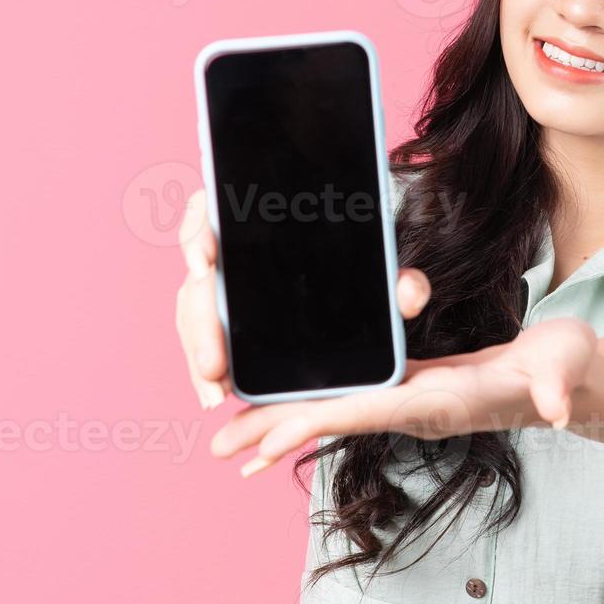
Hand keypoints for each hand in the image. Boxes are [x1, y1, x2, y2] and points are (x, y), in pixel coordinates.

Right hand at [173, 188, 432, 409]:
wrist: (347, 278)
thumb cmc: (358, 265)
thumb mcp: (384, 274)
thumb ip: (402, 281)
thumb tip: (411, 297)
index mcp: (253, 219)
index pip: (207, 211)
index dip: (196, 233)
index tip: (204, 263)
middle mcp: (227, 249)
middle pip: (196, 279)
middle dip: (200, 326)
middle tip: (215, 367)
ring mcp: (219, 285)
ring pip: (193, 316)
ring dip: (197, 354)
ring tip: (215, 393)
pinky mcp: (220, 317)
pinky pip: (203, 338)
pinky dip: (205, 366)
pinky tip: (216, 391)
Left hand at [209, 316, 598, 477]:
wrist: (570, 380)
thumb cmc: (567, 369)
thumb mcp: (565, 367)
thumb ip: (558, 385)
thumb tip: (558, 407)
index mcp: (442, 403)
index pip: (369, 414)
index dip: (318, 423)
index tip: (267, 439)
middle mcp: (417, 409)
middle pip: (336, 421)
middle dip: (278, 434)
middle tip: (218, 449)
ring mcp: (411, 400)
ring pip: (336, 412)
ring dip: (283, 423)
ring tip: (230, 436)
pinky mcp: (411, 385)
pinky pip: (351, 396)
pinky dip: (312, 402)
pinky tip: (283, 405)